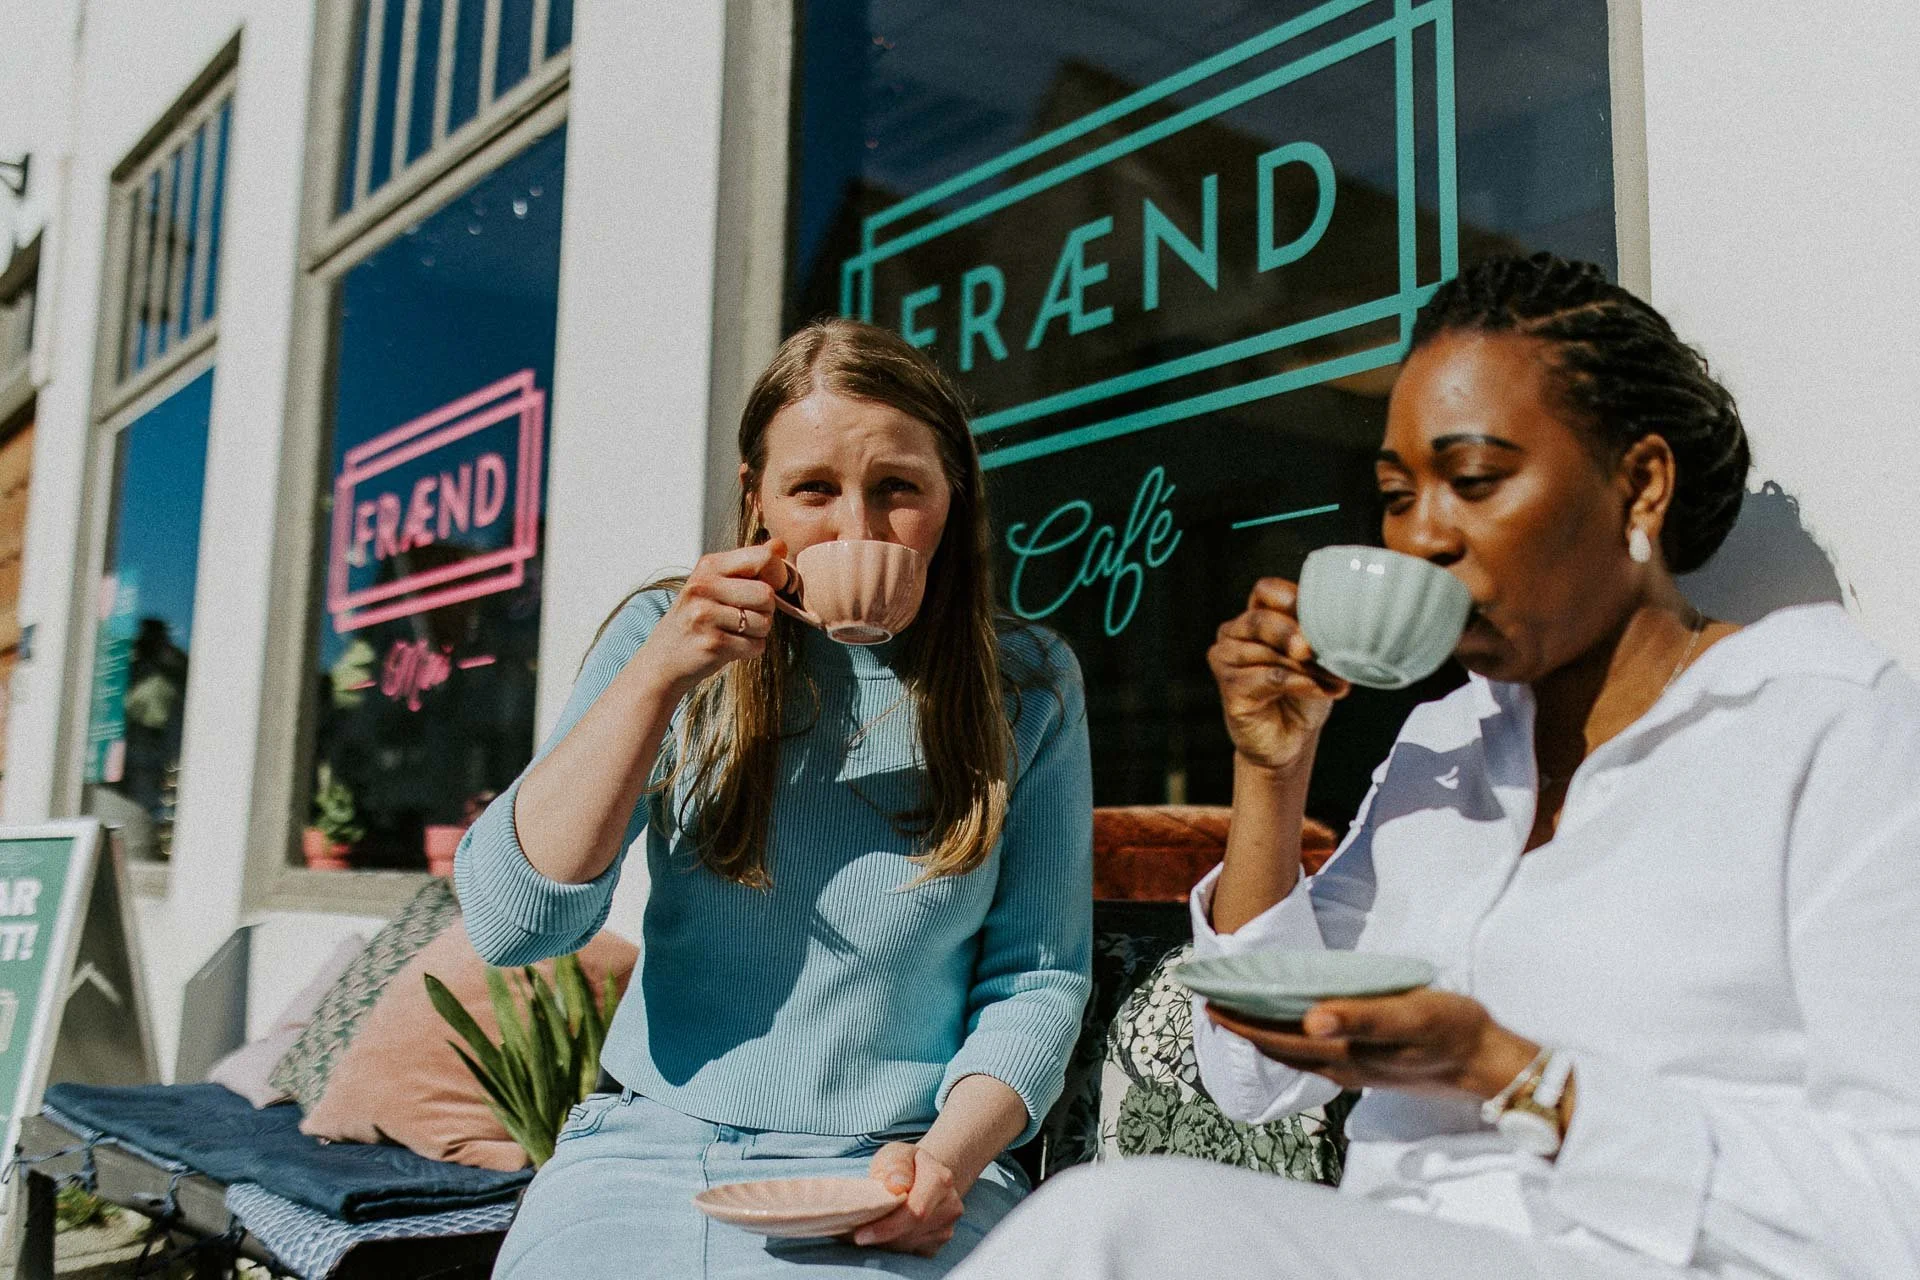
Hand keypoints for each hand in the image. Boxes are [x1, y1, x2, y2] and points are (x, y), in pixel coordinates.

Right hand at [638, 541, 790, 698]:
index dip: (777, 575)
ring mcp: (705, 615)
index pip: (763, 557)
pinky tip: (730, 646)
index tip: (769, 586)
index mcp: (709, 565)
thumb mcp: (716, 582)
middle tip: (747, 615)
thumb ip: (749, 563)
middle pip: (767, 594)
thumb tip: (780, 545)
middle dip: (766, 610)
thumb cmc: (696, 618)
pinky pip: (756, 646)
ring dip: (758, 633)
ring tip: (735, 631)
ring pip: (765, 622)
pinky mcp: (711, 643)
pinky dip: (750, 650)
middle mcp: (704, 587)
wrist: (663, 658)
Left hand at [851, 1143, 963, 1257]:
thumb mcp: (896, 1154)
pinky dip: (893, 1245)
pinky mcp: (939, 1242)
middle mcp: (950, 1205)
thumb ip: (895, 1166)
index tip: (860, 1235)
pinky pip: (911, 1251)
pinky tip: (884, 1232)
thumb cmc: (903, 1165)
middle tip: (855, 1233)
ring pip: (909, 1244)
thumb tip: (896, 1187)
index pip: (915, 1211)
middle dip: (880, 1236)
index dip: (887, 1227)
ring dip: (885, 1241)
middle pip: (910, 1232)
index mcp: (941, 1179)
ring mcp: (947, 1226)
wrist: (924, 1176)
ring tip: (868, 1228)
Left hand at [1207, 987, 1539, 1100]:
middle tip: (1209, 1001)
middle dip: (1241, 1027)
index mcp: (1342, 1054)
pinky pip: (1315, 1052)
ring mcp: (1355, 1069)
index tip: (1204, 1001)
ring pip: (1295, 1053)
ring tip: (1241, 1010)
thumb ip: (1358, 1017)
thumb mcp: (1407, 1015)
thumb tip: (1309, 1020)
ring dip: (1264, 1033)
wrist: (1488, 1062)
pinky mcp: (1369, 1064)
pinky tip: (1293, 1023)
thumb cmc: (1449, 1030)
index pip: (1274, 1039)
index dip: (1237, 1023)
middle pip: (1277, 1049)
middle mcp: (1341, 1067)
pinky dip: (1293, 1037)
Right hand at [1208, 578, 1348, 770]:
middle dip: (1292, 633)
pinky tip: (1316, 689)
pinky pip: (1267, 677)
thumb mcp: (1317, 660)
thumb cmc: (1302, 695)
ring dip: (1305, 667)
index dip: (1290, 598)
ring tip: (1330, 680)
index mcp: (1257, 617)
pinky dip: (1297, 683)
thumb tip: (1342, 630)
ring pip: (1267, 651)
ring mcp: (1227, 659)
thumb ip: (1320, 640)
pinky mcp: (1229, 687)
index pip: (1265, 591)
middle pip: (1260, 618)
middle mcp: (1235, 633)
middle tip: (1314, 649)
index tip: (1319, 615)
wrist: (1290, 740)